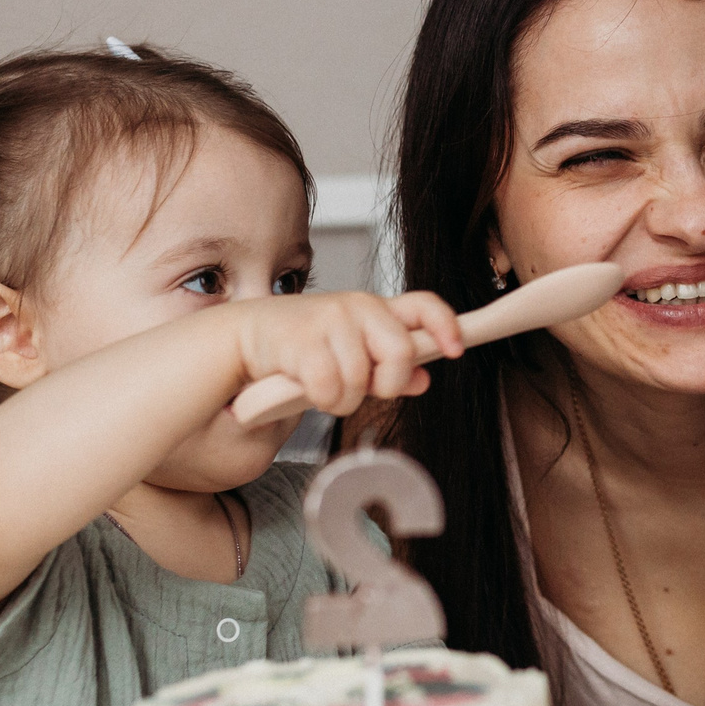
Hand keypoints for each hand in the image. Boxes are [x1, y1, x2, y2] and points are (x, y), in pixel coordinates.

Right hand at [225, 290, 463, 417]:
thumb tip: (425, 379)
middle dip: (388, 383)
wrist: (248, 336)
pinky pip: (331, 389)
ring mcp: (329, 321)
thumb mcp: (355, 352)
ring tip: (327, 387)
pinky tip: (308, 389)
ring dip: (345, 399)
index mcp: (376, 309)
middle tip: (367, 388)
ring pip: (362, 379)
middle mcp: (357, 307)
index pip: (423, 305)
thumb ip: (390, 366)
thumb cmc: (306, 345)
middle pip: (401, 352)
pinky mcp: (302, 342)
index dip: (445, 326)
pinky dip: (323, 400)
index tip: (456, 350)